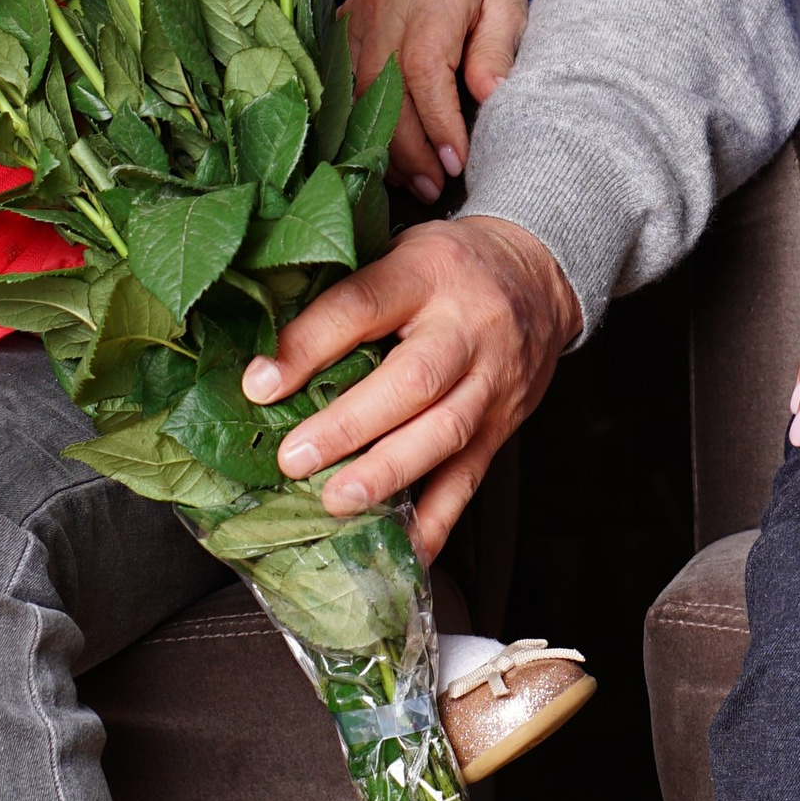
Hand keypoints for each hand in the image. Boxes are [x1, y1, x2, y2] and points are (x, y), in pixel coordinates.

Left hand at [242, 212, 579, 554]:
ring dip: (387, 474)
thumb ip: (345, 289)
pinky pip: (470, 478)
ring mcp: (491, 382)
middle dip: (349, 426)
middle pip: (413, 380)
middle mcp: (466, 328)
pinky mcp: (502, 427)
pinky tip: (403, 551)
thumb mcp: (400, 249)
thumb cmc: (450, 265)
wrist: (540, 276)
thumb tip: (263, 344)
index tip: (259, 384)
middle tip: (294, 458)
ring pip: (443, 433)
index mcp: (427, 273)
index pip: (363, 306)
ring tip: (337, 502)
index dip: (309, 345)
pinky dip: (436, 522)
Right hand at [340, 0, 527, 204]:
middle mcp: (387, 3)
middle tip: (434, 186)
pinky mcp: (343, 26)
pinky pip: (345, 85)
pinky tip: (387, 154)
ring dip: (384, 143)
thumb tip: (488, 96)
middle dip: (409, 147)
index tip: (454, 161)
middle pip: (384, 87)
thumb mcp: (509, 10)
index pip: (424, 69)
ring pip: (358, 92)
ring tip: (414, 181)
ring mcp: (358, 14)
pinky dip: (363, 123)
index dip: (436, 122)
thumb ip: (496, 52)